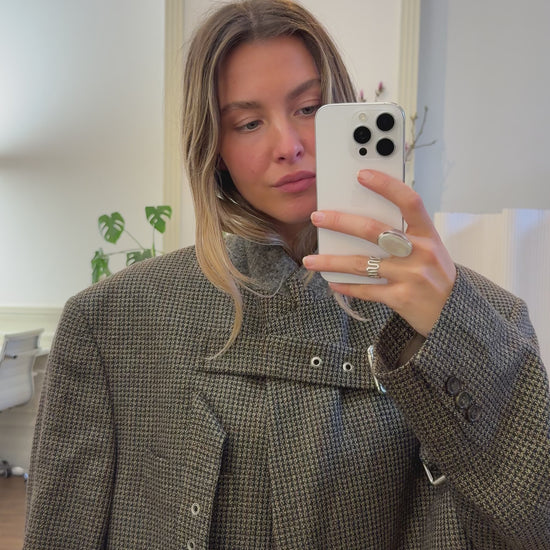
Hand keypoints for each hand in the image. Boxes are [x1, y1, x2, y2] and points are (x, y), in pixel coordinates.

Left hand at [303, 169, 456, 336]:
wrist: (454, 314)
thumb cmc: (435, 273)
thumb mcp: (430, 248)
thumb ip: (404, 233)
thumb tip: (362, 216)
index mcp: (428, 234)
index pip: (409, 201)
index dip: (386, 185)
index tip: (362, 174)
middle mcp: (420, 253)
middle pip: (374, 230)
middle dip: (341, 222)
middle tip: (318, 216)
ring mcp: (410, 276)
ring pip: (362, 264)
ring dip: (332, 262)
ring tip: (310, 260)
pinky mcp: (400, 298)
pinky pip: (366, 290)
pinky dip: (346, 286)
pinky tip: (331, 282)